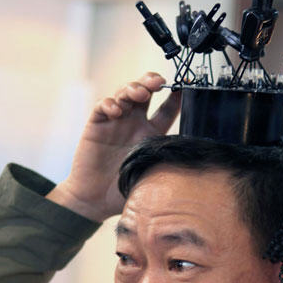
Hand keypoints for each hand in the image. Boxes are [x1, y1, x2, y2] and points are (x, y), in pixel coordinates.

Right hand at [47, 72, 180, 220]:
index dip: (175, 97)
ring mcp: (115, 122)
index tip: (184, 88)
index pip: (166, 110)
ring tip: (139, 94)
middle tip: (158, 82)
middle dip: (151, 81)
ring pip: (124, 93)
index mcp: (151, 134)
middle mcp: (134, 123)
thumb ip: (163, 161)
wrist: (94, 201)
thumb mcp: (149, 175)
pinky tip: (116, 111)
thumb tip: (187, 152)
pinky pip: (103, 106)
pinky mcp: (96, 125)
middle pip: (145, 92)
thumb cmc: (122, 191)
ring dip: (132, 88)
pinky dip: (110, 103)